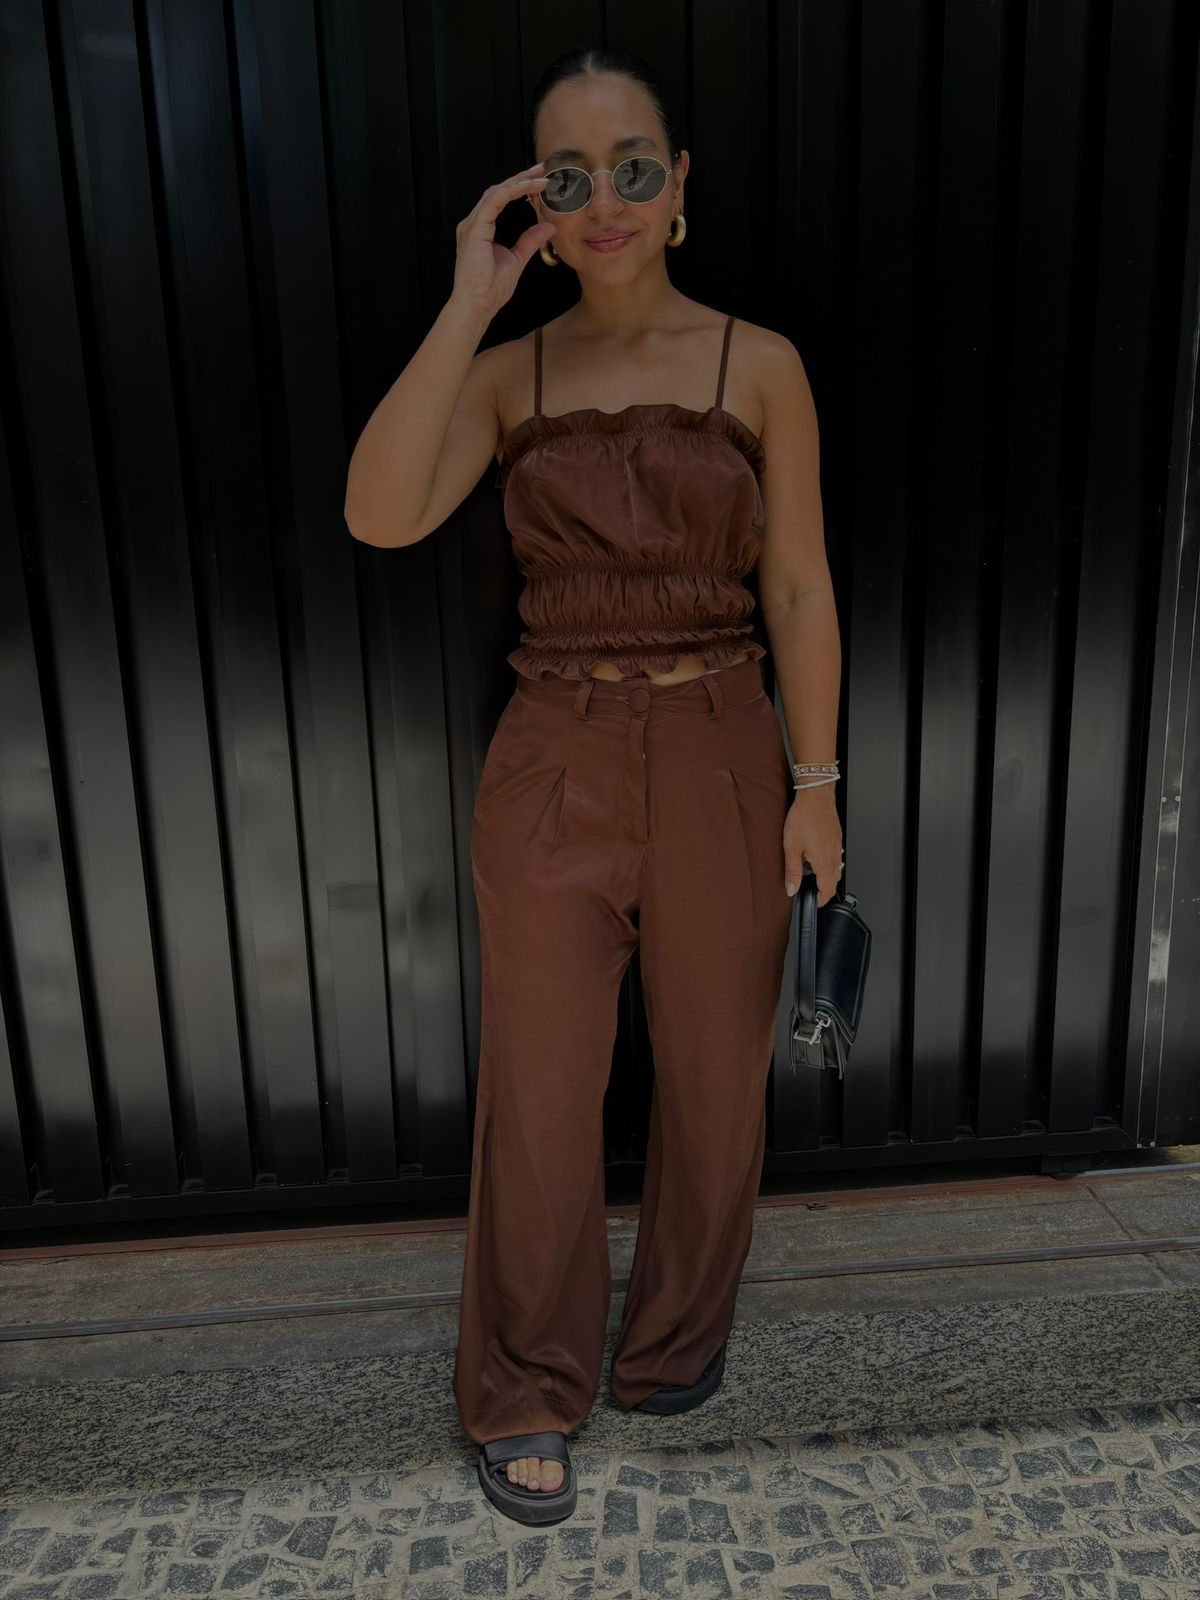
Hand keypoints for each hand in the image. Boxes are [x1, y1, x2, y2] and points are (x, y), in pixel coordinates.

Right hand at [452, 162, 556, 321]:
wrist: (477, 305)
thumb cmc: (491, 289)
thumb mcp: (517, 259)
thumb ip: (529, 241)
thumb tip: (548, 227)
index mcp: (481, 229)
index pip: (501, 199)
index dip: (520, 188)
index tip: (541, 183)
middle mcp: (474, 223)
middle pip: (499, 191)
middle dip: (521, 178)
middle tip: (543, 171)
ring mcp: (472, 224)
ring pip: (497, 192)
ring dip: (519, 182)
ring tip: (540, 177)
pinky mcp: (475, 229)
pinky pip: (494, 201)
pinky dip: (512, 191)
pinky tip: (528, 187)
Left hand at [783, 786, 842, 908]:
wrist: (816, 794)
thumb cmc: (804, 817)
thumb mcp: (791, 847)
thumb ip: (792, 870)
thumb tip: (791, 889)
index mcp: (824, 862)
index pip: (828, 889)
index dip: (821, 899)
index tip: (813, 901)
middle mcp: (834, 856)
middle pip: (834, 880)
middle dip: (823, 888)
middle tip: (810, 888)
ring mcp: (837, 846)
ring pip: (835, 867)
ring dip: (825, 873)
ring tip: (809, 869)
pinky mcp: (836, 836)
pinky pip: (835, 855)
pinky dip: (827, 860)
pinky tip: (814, 852)